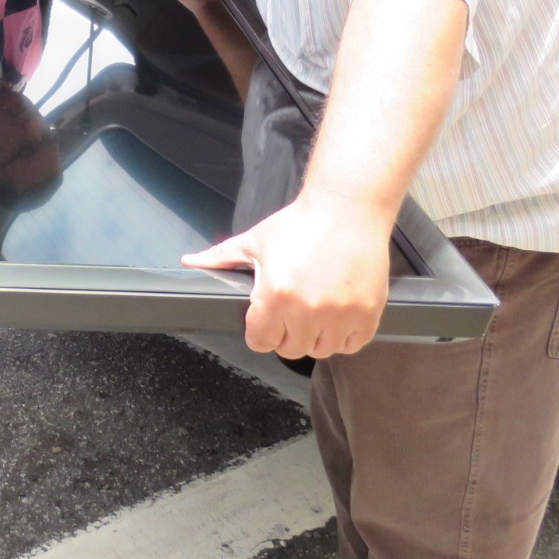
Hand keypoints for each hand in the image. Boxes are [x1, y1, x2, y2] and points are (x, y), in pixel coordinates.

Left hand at [181, 192, 391, 358]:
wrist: (347, 208)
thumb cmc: (301, 223)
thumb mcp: (256, 240)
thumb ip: (221, 256)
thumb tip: (190, 261)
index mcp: (275, 295)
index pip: (261, 341)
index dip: (260, 331)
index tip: (265, 319)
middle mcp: (308, 311)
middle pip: (291, 349)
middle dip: (286, 334)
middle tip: (291, 311)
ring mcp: (341, 315)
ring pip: (322, 350)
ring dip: (315, 337)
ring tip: (314, 311)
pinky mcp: (368, 313)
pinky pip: (352, 344)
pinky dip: (343, 336)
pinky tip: (337, 315)